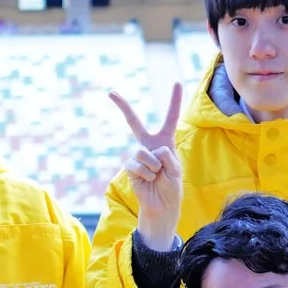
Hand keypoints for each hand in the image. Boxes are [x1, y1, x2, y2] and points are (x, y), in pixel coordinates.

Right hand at [108, 83, 183, 250]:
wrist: (161, 205)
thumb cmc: (171, 187)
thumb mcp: (176, 171)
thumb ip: (168, 157)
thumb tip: (154, 150)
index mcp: (165, 141)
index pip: (170, 118)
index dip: (173, 100)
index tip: (176, 82)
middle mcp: (148, 144)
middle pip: (133, 122)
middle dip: (122, 106)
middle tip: (110, 92)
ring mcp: (137, 155)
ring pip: (143, 152)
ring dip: (153, 167)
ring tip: (157, 176)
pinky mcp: (129, 167)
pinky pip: (136, 165)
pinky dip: (146, 174)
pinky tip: (148, 181)